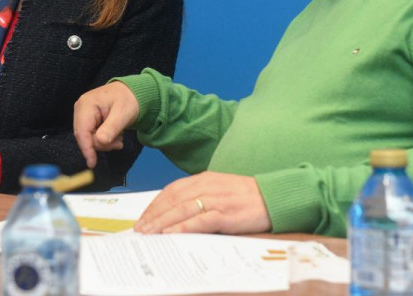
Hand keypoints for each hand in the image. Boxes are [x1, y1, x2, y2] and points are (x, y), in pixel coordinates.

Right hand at [73, 82, 139, 168]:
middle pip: (84, 136)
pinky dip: (103, 140)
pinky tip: (114, 135)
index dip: (86, 148)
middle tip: (118, 143)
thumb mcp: (123, 114)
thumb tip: (100, 142)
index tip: (92, 163)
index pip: (82, 131)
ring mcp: (83, 115)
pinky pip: (92, 136)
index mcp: (86, 105)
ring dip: (104, 143)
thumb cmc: (128, 100)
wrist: (131, 93)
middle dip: (101, 144)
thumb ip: (111, 128)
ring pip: (88, 138)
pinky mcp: (87, 120)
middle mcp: (81, 109)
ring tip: (119, 137)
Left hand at [135, 171, 271, 234]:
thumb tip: (178, 212)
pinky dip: (182, 227)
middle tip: (140, 229)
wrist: (273, 197)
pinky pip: (199, 221)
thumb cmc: (247, 196)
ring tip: (149, 233)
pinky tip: (170, 234)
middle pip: (172, 200)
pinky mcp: (225, 214)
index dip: (155, 204)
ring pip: (181, 210)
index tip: (144, 217)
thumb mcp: (220, 189)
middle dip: (153, 215)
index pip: (172, 190)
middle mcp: (207, 187)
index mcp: (204, 179)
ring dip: (162, 222)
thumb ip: (201, 196)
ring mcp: (216, 200)